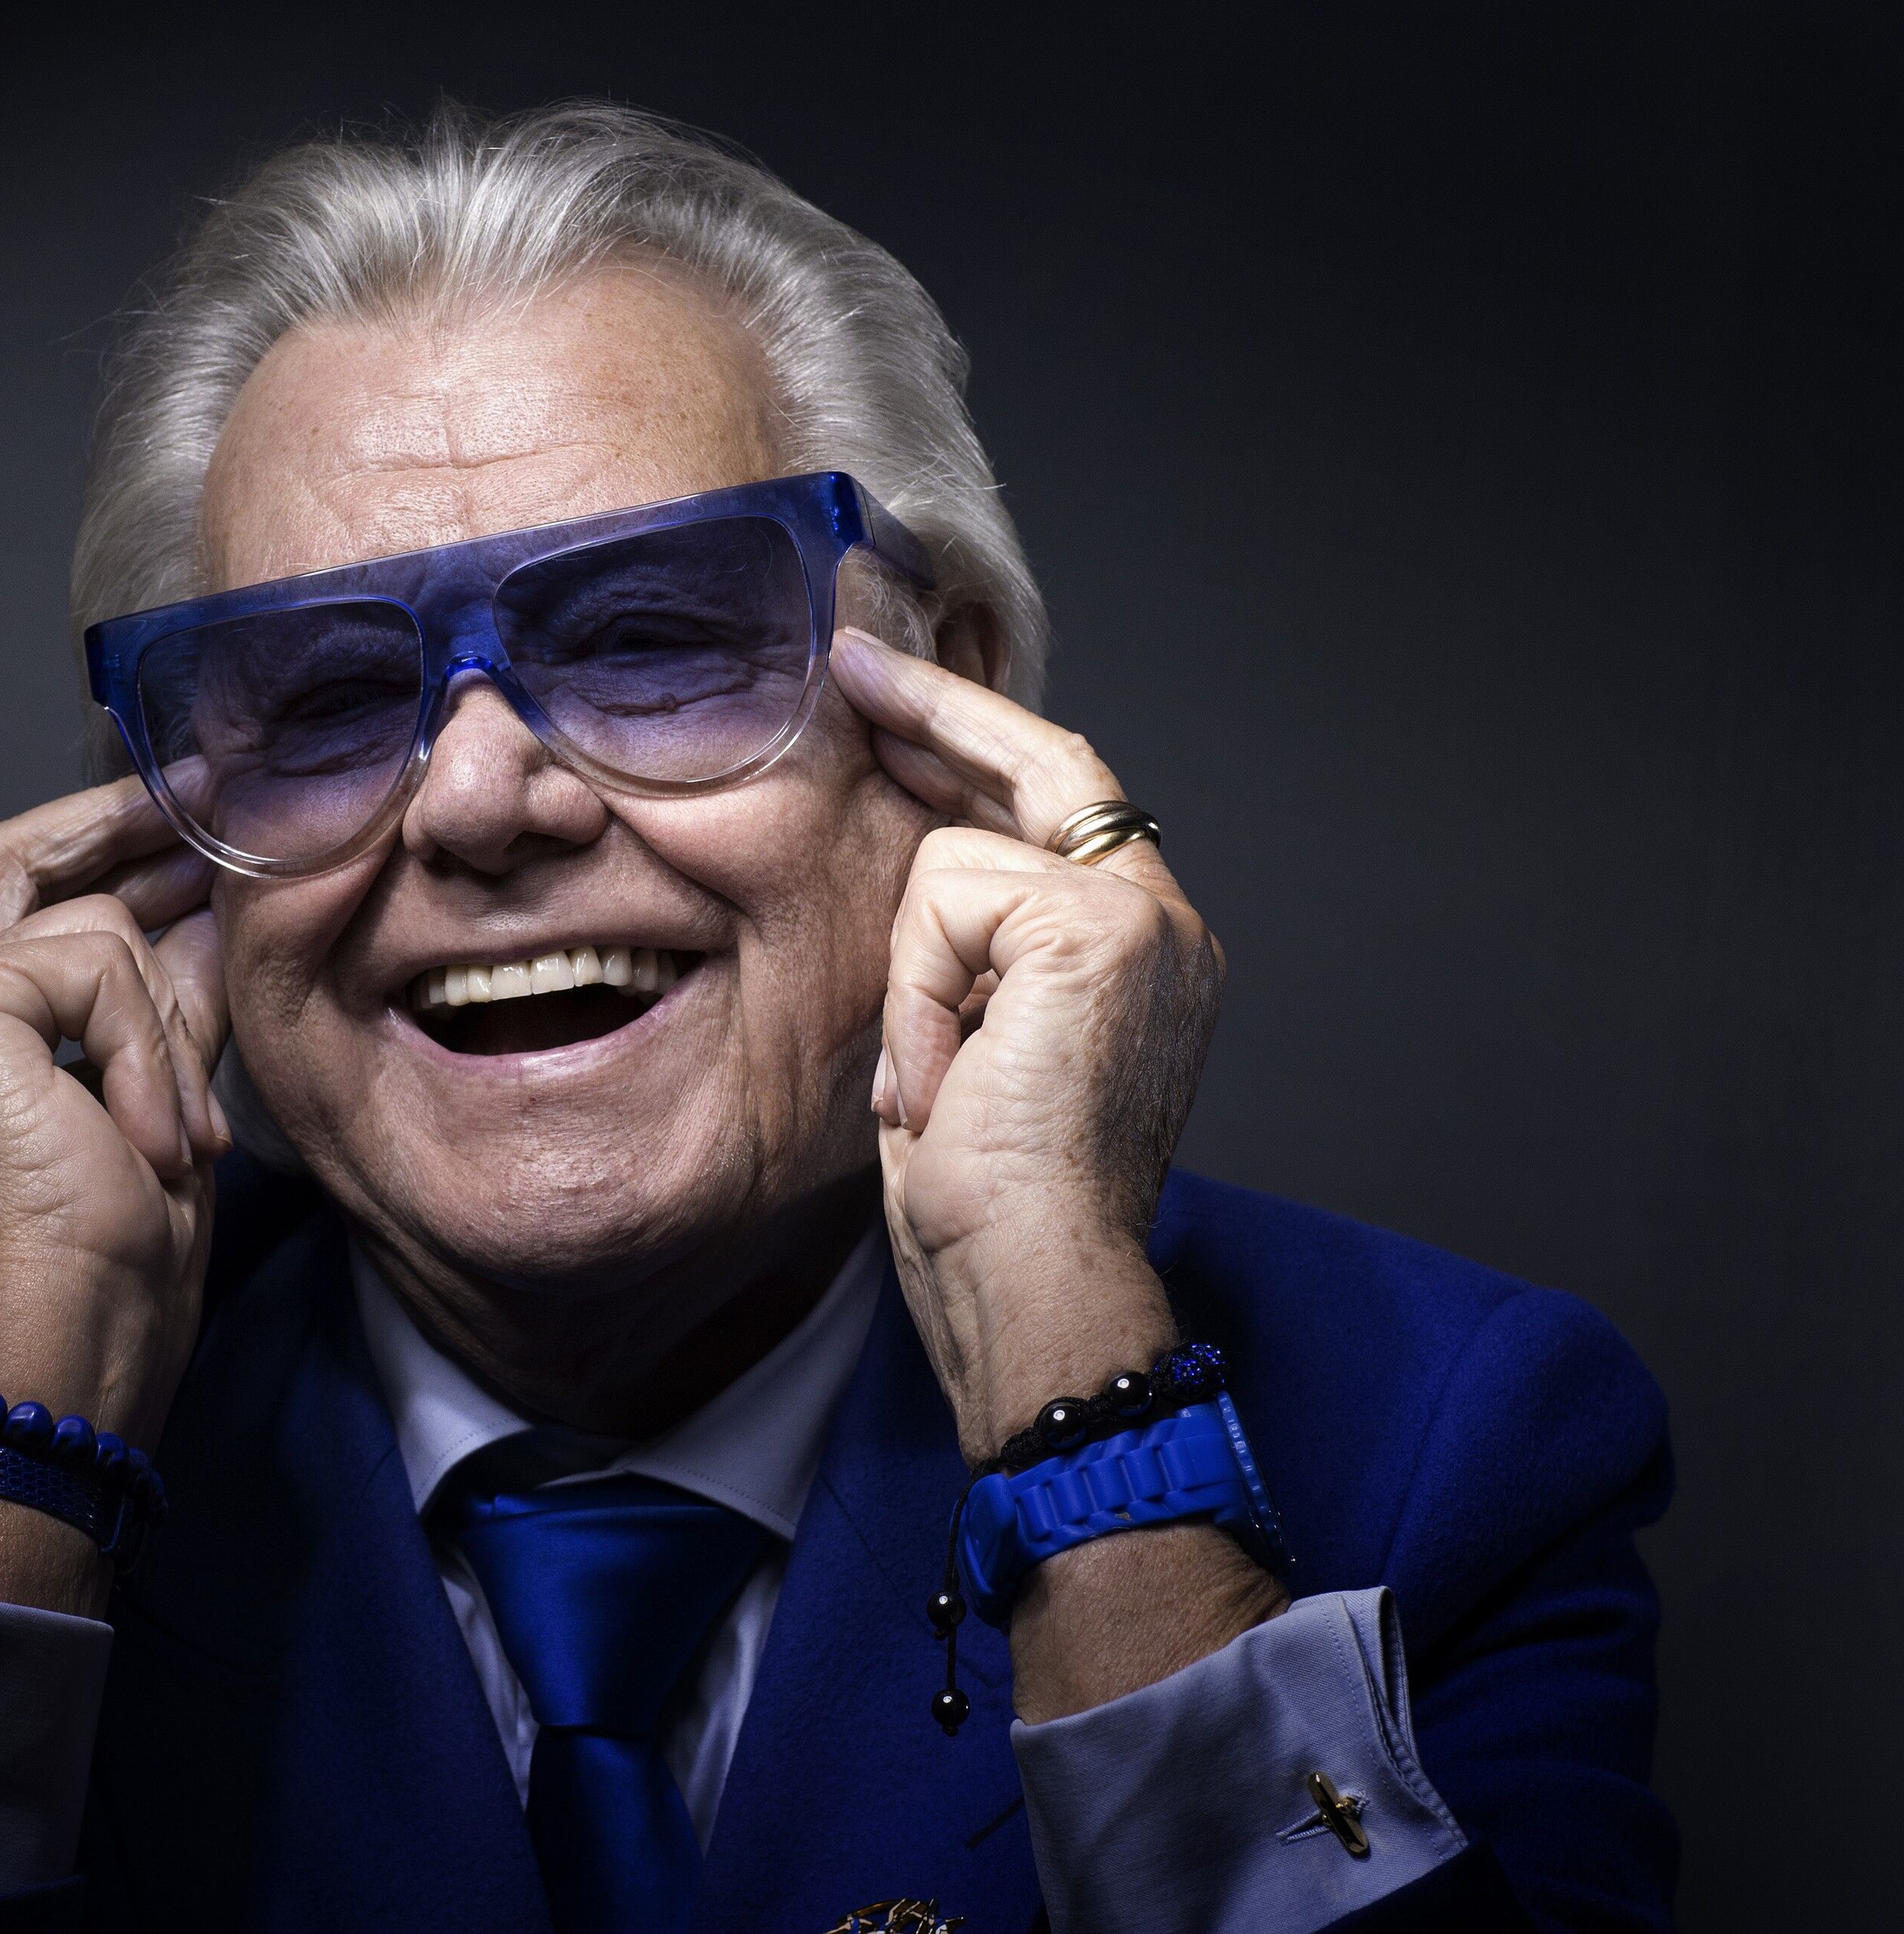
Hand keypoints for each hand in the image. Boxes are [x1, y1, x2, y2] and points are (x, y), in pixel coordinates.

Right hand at [0, 773, 227, 1606]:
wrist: (69, 1338)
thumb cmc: (112, 1263)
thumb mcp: (159, 1101)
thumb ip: (167, 1002)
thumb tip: (211, 907)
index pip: (9, 900)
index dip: (91, 850)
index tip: (179, 820)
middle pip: (4, 862)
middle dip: (111, 827)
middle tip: (200, 796)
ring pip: (91, 930)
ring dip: (170, 1033)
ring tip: (183, 1133)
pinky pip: (95, 968)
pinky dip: (150, 1053)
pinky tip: (151, 1137)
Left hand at [832, 631, 1224, 1460]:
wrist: (1033, 1281)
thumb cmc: (989, 1206)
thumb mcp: (967, 1049)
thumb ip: (968, 955)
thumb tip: (909, 866)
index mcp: (1138, 955)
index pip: (1056, 802)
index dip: (971, 738)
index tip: (889, 699)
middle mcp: (1163, 923)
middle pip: (1040, 762)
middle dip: (934, 708)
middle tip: (846, 663)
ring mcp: (1140, 917)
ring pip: (952, 857)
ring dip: (908, 980)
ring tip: (931, 1087)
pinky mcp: (1097, 926)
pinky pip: (944, 900)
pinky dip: (916, 996)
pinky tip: (940, 1082)